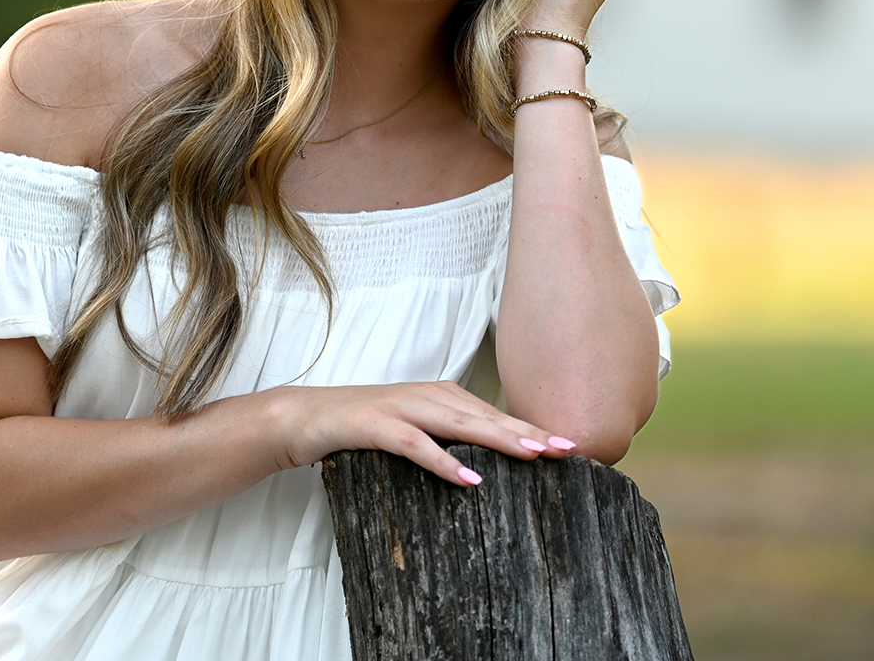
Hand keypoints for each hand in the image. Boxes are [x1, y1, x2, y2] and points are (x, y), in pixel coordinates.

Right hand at [269, 381, 576, 486]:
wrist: (303, 416)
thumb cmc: (362, 427)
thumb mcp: (411, 431)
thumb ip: (446, 439)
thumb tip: (488, 464)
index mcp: (440, 396)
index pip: (494, 414)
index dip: (531, 428)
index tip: (570, 445)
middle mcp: (427, 395)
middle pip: (486, 416)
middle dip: (529, 431)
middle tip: (568, 447)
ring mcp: (401, 407)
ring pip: (459, 424)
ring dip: (497, 438)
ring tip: (533, 455)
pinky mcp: (375, 425)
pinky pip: (415, 444)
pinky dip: (443, 460)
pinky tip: (469, 478)